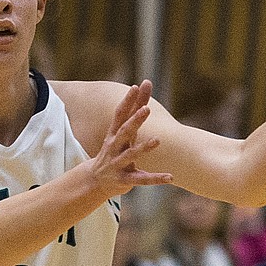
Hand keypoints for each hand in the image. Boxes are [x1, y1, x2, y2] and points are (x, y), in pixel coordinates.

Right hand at [90, 81, 173, 196]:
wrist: (95, 181)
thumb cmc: (114, 152)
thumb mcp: (121, 134)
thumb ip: (134, 111)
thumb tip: (143, 83)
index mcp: (114, 134)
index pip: (120, 114)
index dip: (127, 101)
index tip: (136, 87)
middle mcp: (114, 147)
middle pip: (125, 132)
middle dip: (134, 121)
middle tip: (146, 109)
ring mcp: (118, 163)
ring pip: (131, 154)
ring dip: (143, 147)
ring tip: (158, 140)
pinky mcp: (125, 180)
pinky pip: (142, 179)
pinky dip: (156, 178)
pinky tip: (170, 176)